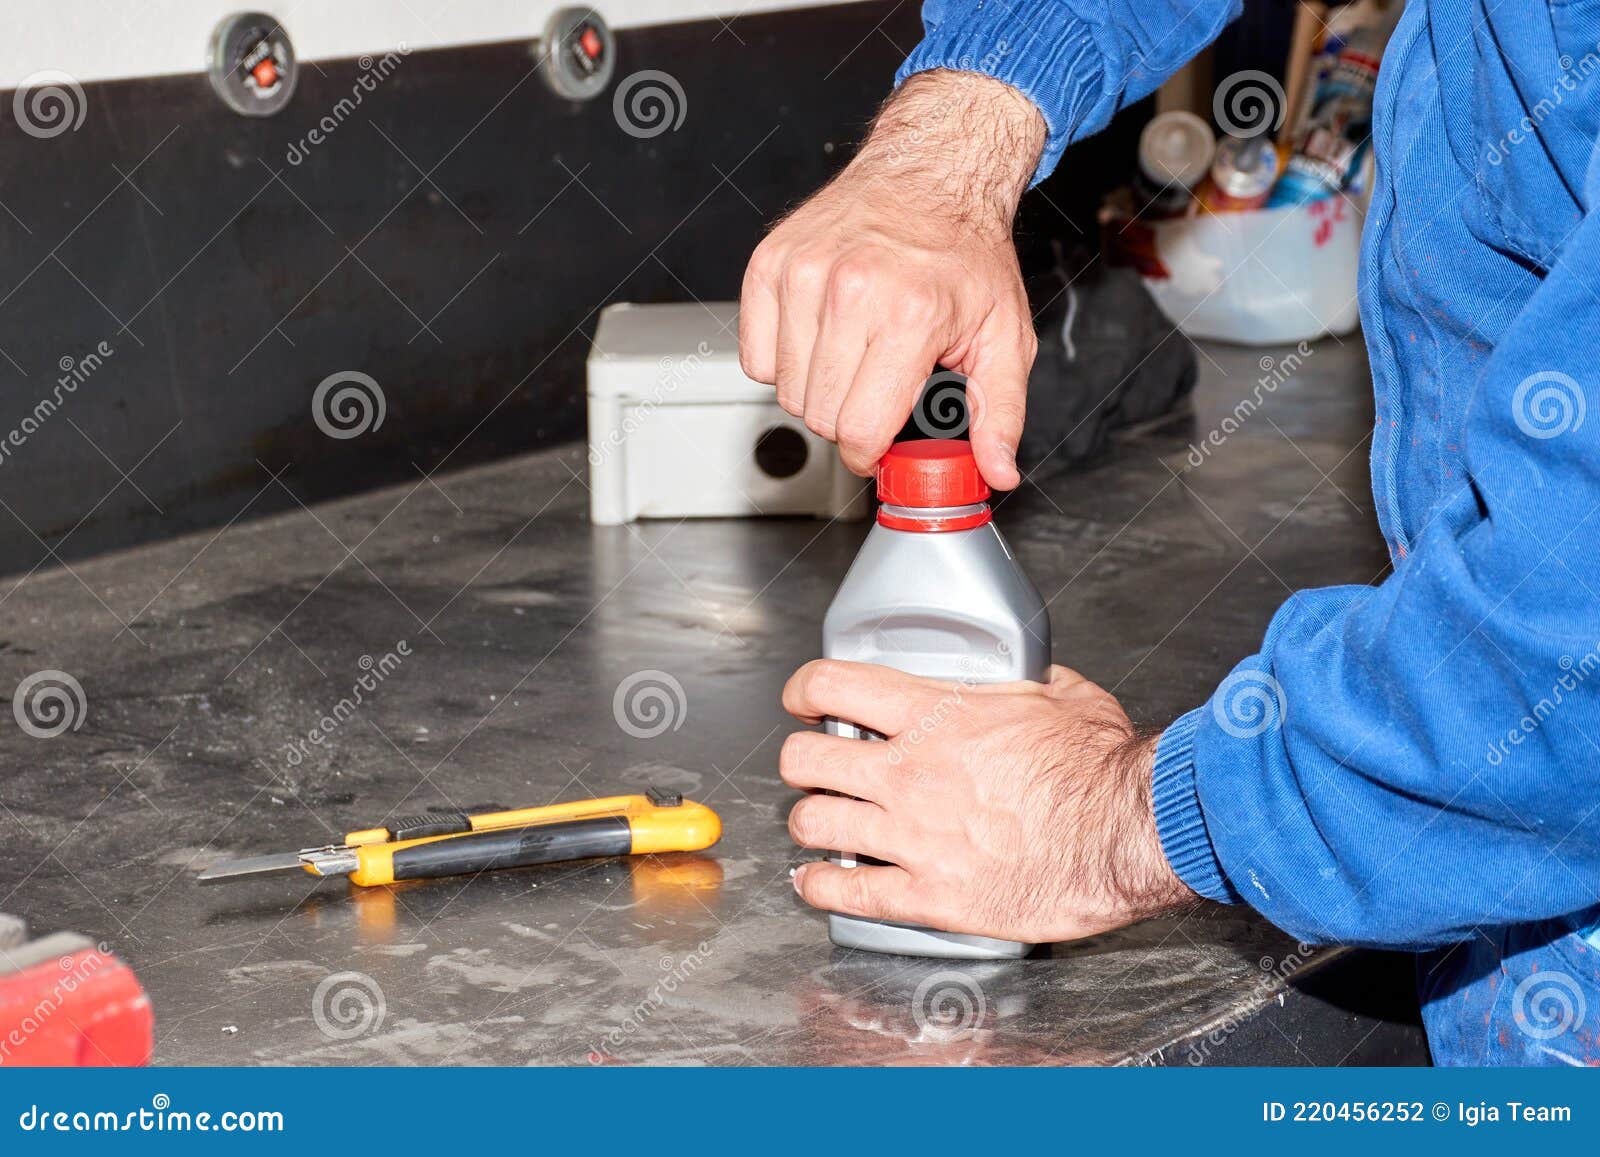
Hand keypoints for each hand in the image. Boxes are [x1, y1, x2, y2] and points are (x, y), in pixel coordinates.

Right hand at [739, 71, 1045, 488]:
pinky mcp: (770, 264)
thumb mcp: (1005, 336)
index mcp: (911, 315)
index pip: (860, 428)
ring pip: (785, 389)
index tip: (879, 443)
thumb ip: (1001, 413)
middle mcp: (852, 291)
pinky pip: (755, 355)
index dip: (870, 452)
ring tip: (853, 356)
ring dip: (817, 390)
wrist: (931, 173)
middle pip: (820, 415)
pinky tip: (820, 337)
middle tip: (876, 389)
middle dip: (848, 420)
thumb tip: (998, 471)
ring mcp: (803, 274)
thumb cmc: (965, 252)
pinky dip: (782, 360)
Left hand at [779, 660, 1194, 942]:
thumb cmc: (1104, 769)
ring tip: (819, 823)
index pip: (832, 686)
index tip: (804, 699)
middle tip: (815, 766)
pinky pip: (846, 893)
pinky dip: (818, 889)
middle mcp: (910, 774)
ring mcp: (913, 837)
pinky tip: (816, 883)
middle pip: (804, 760)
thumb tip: (1022, 675)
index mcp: (936, 716)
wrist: (1129, 833)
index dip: (804, 689)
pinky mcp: (929, 897)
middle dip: (802, 761)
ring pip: (812, 824)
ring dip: (809, 822)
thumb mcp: (1063, 694)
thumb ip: (1022, 682)